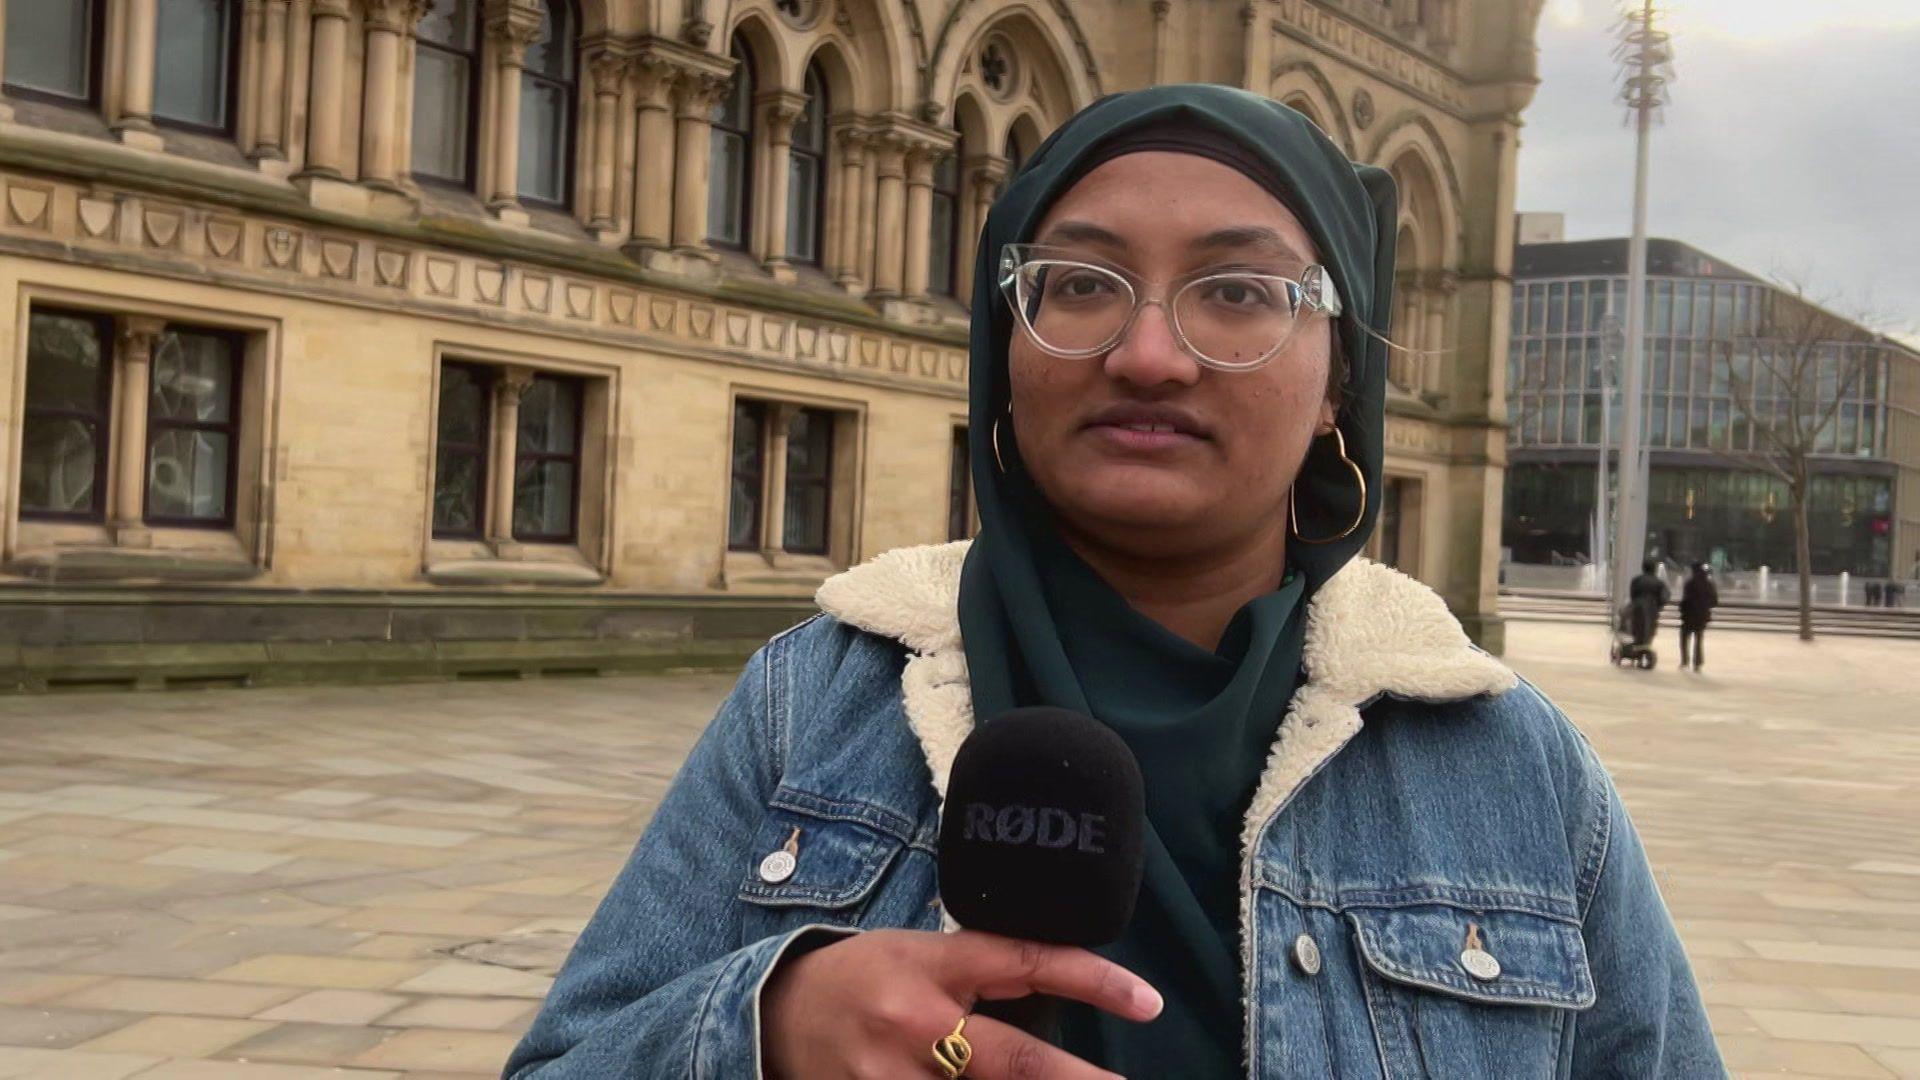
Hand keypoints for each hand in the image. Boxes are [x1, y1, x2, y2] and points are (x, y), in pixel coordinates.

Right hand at [761, 928, 1161, 1079]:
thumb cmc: (862, 979)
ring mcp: (891, 1078)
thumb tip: (1056, 981)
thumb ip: (982, 972)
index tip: (1148, 1002)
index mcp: (932, 965)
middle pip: (1017, 1062)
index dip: (1092, 980)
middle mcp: (916, 1022)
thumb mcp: (919, 954)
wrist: (768, 1014)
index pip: (1025, 962)